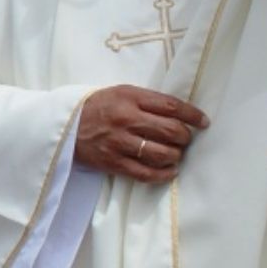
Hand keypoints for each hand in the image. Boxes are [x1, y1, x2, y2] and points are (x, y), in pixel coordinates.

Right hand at [75, 85, 206, 183]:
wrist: (63, 125)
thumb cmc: (97, 107)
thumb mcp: (120, 93)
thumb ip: (147, 101)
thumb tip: (181, 115)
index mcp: (129, 97)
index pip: (171, 106)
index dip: (192, 115)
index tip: (203, 122)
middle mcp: (125, 119)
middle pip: (170, 131)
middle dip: (185, 137)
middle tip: (185, 139)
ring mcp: (118, 142)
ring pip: (162, 153)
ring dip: (176, 156)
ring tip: (175, 154)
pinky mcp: (112, 162)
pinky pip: (146, 173)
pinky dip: (163, 174)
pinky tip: (169, 171)